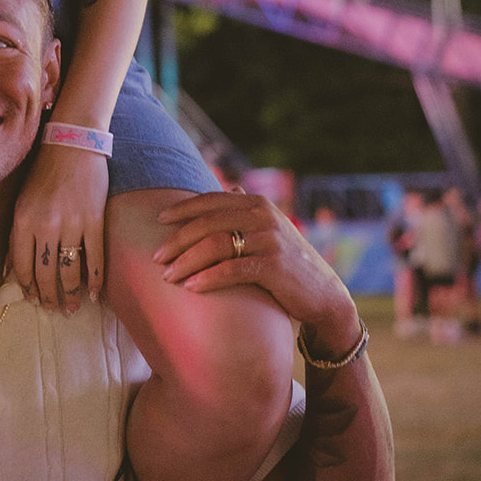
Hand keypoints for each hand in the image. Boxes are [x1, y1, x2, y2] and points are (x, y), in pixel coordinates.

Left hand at [9, 143, 107, 312]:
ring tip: (72, 307)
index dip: (27, 287)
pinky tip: (94, 293)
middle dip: (49, 297)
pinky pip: (95, 258)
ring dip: (71, 294)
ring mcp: (72, 224)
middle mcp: (45, 226)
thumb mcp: (21, 203)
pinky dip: (94, 280)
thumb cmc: (43, 174)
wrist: (72, 146)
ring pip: (69, 271)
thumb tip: (10, 270)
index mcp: (23, 221)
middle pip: (45, 274)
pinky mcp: (94, 221)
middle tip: (53, 309)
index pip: (22, 266)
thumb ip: (16, 236)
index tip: (32, 299)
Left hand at [153, 191, 360, 349]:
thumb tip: (227, 186)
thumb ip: (246, 210)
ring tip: (168, 276)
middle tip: (157, 257)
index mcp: (257, 203)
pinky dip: (208, 278)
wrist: (323, 294)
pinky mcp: (274, 265)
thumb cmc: (287, 262)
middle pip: (208, 223)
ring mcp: (270, 239)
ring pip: (215, 245)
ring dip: (186, 261)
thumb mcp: (268, 229)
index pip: (211, 201)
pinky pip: (231, 269)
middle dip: (177, 240)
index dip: (183, 209)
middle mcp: (263, 216)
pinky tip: (191, 287)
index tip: (159, 220)